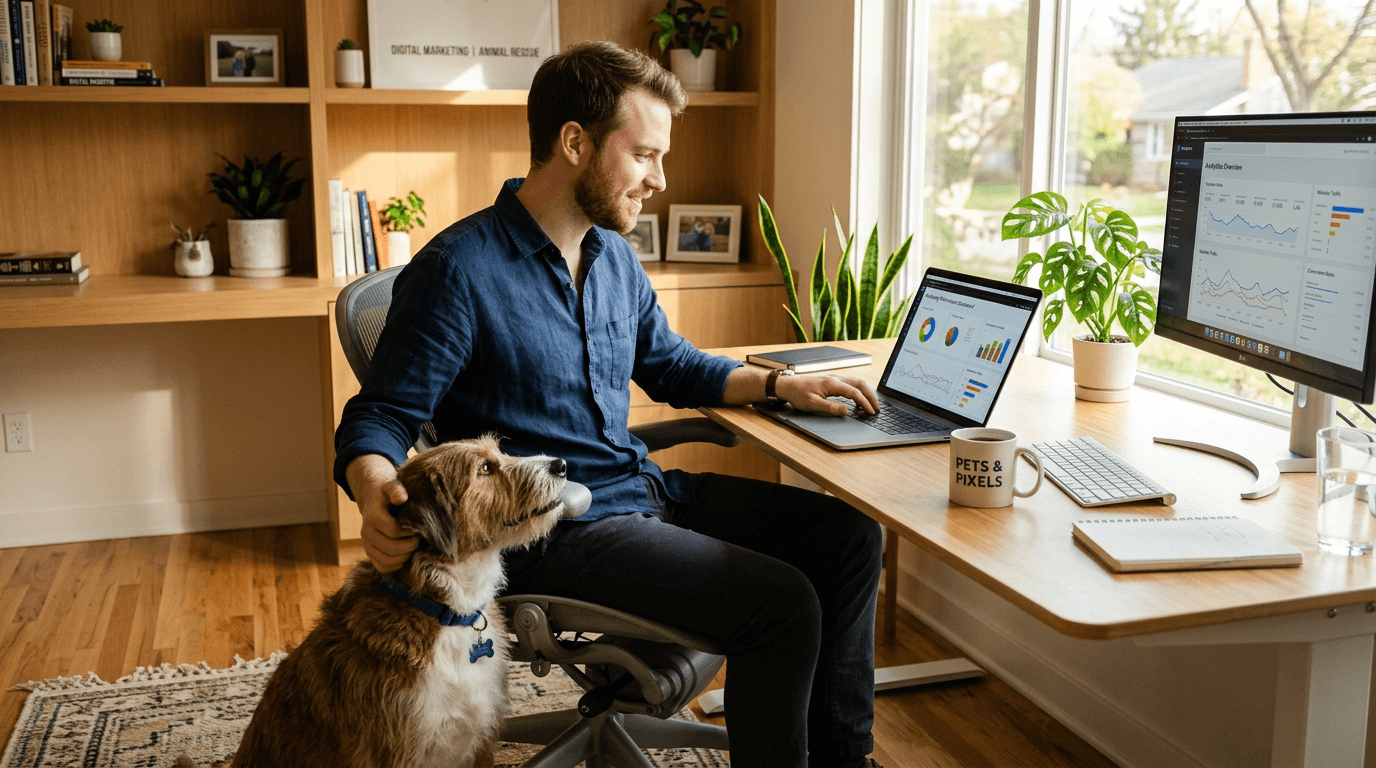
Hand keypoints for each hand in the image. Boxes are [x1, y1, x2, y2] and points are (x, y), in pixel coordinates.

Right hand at [347, 454, 418, 572]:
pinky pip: (383, 568)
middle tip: (420, 539)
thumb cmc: (389, 496)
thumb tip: (401, 498)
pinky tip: (406, 554)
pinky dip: (397, 565)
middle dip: (410, 546)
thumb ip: (397, 490)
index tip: (418, 527)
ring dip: (405, 556)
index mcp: (372, 516)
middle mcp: (366, 533)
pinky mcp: (371, 555)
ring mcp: (367, 546)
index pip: (393, 530)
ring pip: (387, 561)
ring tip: (414, 546)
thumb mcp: (393, 486)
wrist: (376, 504)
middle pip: (391, 548)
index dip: (409, 531)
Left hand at [775, 373, 879, 415]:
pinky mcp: (831, 381)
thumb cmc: (797, 394)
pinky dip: (858, 391)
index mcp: (832, 384)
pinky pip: (850, 384)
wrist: (787, 386)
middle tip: (877, 408)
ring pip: (856, 382)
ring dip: (866, 392)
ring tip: (871, 405)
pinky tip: (858, 400)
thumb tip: (847, 411)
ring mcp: (834, 379)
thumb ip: (830, 408)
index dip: (865, 403)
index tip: (871, 412)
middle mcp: (835, 378)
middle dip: (870, 396)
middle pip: (860, 384)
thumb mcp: (812, 404)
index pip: (854, 393)